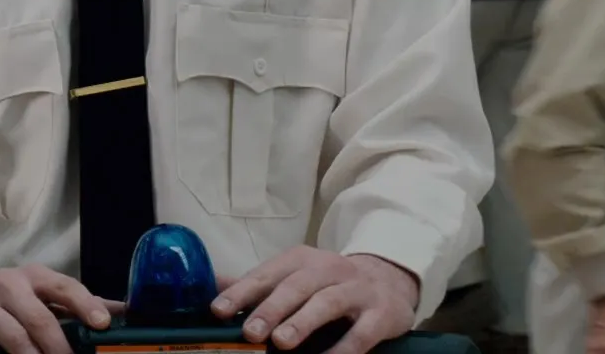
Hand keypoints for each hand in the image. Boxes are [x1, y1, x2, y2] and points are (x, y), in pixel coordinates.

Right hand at [0, 265, 117, 353]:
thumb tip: (125, 312)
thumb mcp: (33, 292)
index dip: (85, 304)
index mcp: (31, 278)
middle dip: (61, 352)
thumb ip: (74, 304)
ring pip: (16, 343)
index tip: (102, 324)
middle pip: (41, 321)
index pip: (63, 286)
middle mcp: (5, 285)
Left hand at [212, 249, 416, 353]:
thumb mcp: (295, 275)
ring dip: (303, 322)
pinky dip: (343, 348)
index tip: (218, 310)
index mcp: (301, 260)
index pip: (266, 274)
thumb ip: (259, 283)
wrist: (390, 280)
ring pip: (327, 303)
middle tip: (249, 332)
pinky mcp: (381, 313)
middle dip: (271, 309)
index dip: (241, 292)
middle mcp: (329, 269)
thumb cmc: (330, 282)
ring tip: (281, 342)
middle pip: (296, 286)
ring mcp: (358, 290)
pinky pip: (361, 333)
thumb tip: (214, 285)